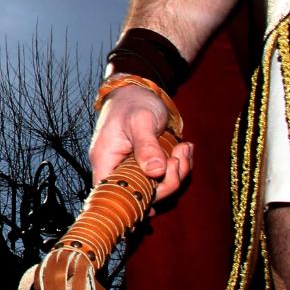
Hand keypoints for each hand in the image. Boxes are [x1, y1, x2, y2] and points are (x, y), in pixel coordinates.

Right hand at [89, 82, 193, 207]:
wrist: (138, 90)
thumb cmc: (133, 102)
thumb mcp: (140, 121)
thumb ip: (147, 146)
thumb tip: (156, 171)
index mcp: (105, 160)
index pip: (112, 193)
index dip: (133, 199)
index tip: (157, 189)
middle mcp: (116, 168)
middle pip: (140, 194)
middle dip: (166, 180)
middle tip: (177, 158)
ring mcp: (132, 168)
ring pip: (156, 187)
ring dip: (177, 172)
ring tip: (184, 149)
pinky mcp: (145, 166)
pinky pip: (163, 176)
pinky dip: (178, 167)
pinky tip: (183, 150)